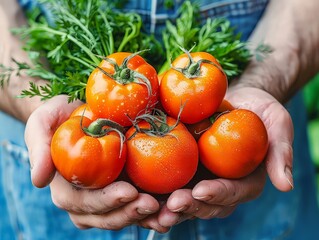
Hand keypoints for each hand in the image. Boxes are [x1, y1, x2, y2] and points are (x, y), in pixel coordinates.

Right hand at [24, 95, 159, 229]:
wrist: (80, 113)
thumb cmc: (60, 117)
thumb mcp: (42, 122)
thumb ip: (38, 148)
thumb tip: (38, 180)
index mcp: (68, 190)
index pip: (85, 203)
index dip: (106, 201)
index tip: (128, 191)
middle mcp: (87, 202)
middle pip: (108, 217)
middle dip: (130, 213)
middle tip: (153, 203)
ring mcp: (108, 199)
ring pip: (126, 217)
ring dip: (148, 218)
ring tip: (169, 211)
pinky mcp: (126, 191)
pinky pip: (140, 206)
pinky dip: (157, 209)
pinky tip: (173, 204)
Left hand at [150, 86, 293, 227]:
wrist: (235, 99)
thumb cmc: (258, 110)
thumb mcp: (277, 123)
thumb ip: (282, 152)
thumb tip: (286, 185)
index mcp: (245, 181)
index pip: (233, 193)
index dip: (218, 195)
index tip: (202, 191)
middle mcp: (221, 185)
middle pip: (206, 204)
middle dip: (189, 206)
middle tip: (172, 204)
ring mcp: (200, 179)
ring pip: (184, 200)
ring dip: (168, 206)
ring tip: (151, 207)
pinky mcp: (182, 170)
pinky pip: (169, 183)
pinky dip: (156, 190)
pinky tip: (140, 190)